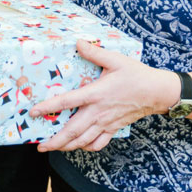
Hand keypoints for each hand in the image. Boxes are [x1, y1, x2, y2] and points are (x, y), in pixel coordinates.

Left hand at [30, 40, 175, 152]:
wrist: (157, 92)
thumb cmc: (136, 74)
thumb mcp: (116, 59)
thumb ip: (95, 52)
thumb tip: (78, 42)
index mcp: (96, 94)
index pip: (67, 102)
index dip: (49, 107)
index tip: (34, 112)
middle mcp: (98, 112)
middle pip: (72, 131)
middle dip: (55, 140)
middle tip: (40, 146)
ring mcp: (106, 123)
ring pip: (83, 141)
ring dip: (66, 146)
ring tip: (54, 148)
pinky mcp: (114, 128)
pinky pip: (98, 144)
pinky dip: (86, 147)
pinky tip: (79, 145)